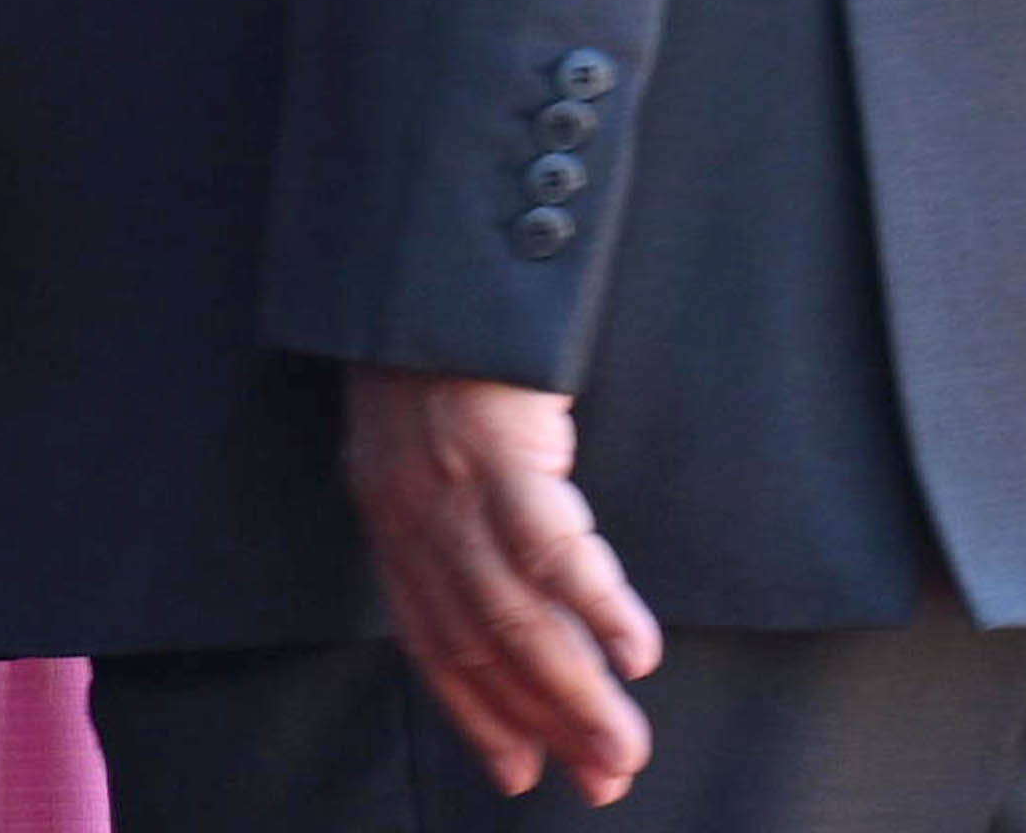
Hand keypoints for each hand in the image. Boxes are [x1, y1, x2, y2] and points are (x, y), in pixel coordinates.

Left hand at [342, 369, 656, 806]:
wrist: (422, 247)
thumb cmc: (433, 335)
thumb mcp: (416, 432)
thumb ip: (449, 506)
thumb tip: (511, 586)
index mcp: (388, 510)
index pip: (429, 638)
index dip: (476, 711)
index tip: (521, 771)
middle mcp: (408, 509)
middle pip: (478, 644)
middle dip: (543, 722)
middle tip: (603, 779)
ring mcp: (449, 480)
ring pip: (515, 617)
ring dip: (578, 693)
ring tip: (624, 748)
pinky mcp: (497, 446)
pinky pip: (551, 547)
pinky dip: (597, 608)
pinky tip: (637, 652)